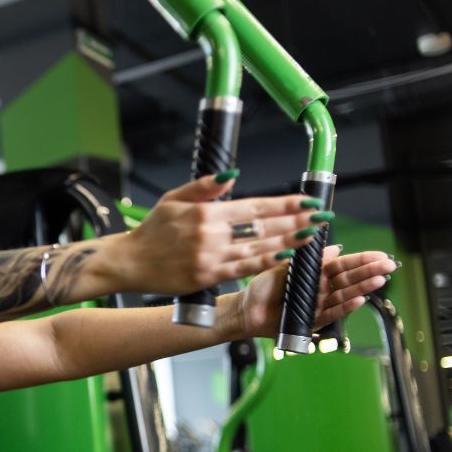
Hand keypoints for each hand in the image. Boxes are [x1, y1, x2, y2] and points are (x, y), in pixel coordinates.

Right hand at [117, 174, 330, 295]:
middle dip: (296, 221)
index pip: (254, 207)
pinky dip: (267, 262)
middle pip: (262, 228)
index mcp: (205, 214)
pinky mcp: (208, 276)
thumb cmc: (151, 230)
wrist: (130, 262)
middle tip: (321, 216)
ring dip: (288, 241)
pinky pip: (244, 269)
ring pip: (258, 249)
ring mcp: (210, 258)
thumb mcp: (173, 199)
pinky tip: (286, 256)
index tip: (307, 202)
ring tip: (312, 235)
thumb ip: (203, 187)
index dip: (284, 205)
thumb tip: (232, 174)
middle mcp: (211, 236)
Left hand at [232, 245, 397, 339]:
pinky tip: (360, 300)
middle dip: (369, 272)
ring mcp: (318, 305)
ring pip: (344, 296)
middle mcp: (320, 289)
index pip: (342, 265)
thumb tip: (334, 247)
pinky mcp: (312, 322)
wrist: (246, 310)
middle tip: (389, 265)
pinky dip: (345, 307)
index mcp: (314, 274)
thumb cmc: (262, 287)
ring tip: (380, 280)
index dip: (361, 260)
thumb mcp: (283, 268)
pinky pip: (331, 314)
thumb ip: (308, 260)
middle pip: (349, 280)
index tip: (380, 255)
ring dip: (362, 288)